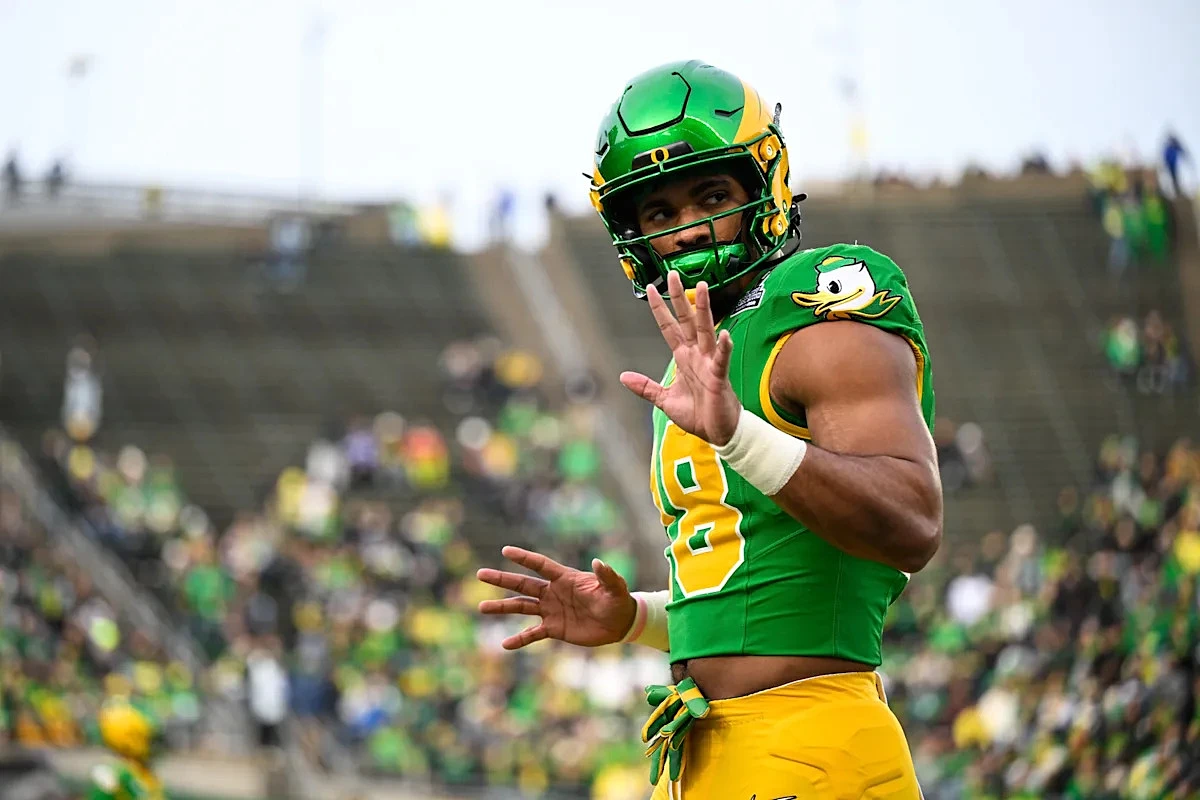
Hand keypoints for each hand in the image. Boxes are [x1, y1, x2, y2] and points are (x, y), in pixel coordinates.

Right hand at [476, 546, 636, 649]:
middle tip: (481, 574)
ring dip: (502, 607)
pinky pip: (532, 633)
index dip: (524, 558)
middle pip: (523, 584)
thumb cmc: (617, 600)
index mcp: (565, 578)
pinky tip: (504, 644)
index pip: (541, 565)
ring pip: (521, 607)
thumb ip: (606, 575)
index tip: (506, 550)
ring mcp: (551, 610)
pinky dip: (519, 639)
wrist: (619, 623)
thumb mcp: (615, 587)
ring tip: (482, 607)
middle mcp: (553, 592)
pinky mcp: (554, 628)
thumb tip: (598, 562)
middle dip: (502, 578)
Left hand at [619, 271, 741, 445]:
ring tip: (702, 288)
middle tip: (673, 275)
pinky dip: (723, 347)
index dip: (660, 309)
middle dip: (680, 298)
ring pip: (705, 331)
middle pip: (686, 321)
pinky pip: (721, 359)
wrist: (718, 432)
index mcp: (683, 358)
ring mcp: (709, 363)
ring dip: (703, 310)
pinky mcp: (719, 377)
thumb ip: (645, 387)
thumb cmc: (697, 414)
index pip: (669, 328)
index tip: (652, 289)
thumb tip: (623, 377)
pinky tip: (724, 334)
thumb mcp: (664, 399)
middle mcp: (696, 355)